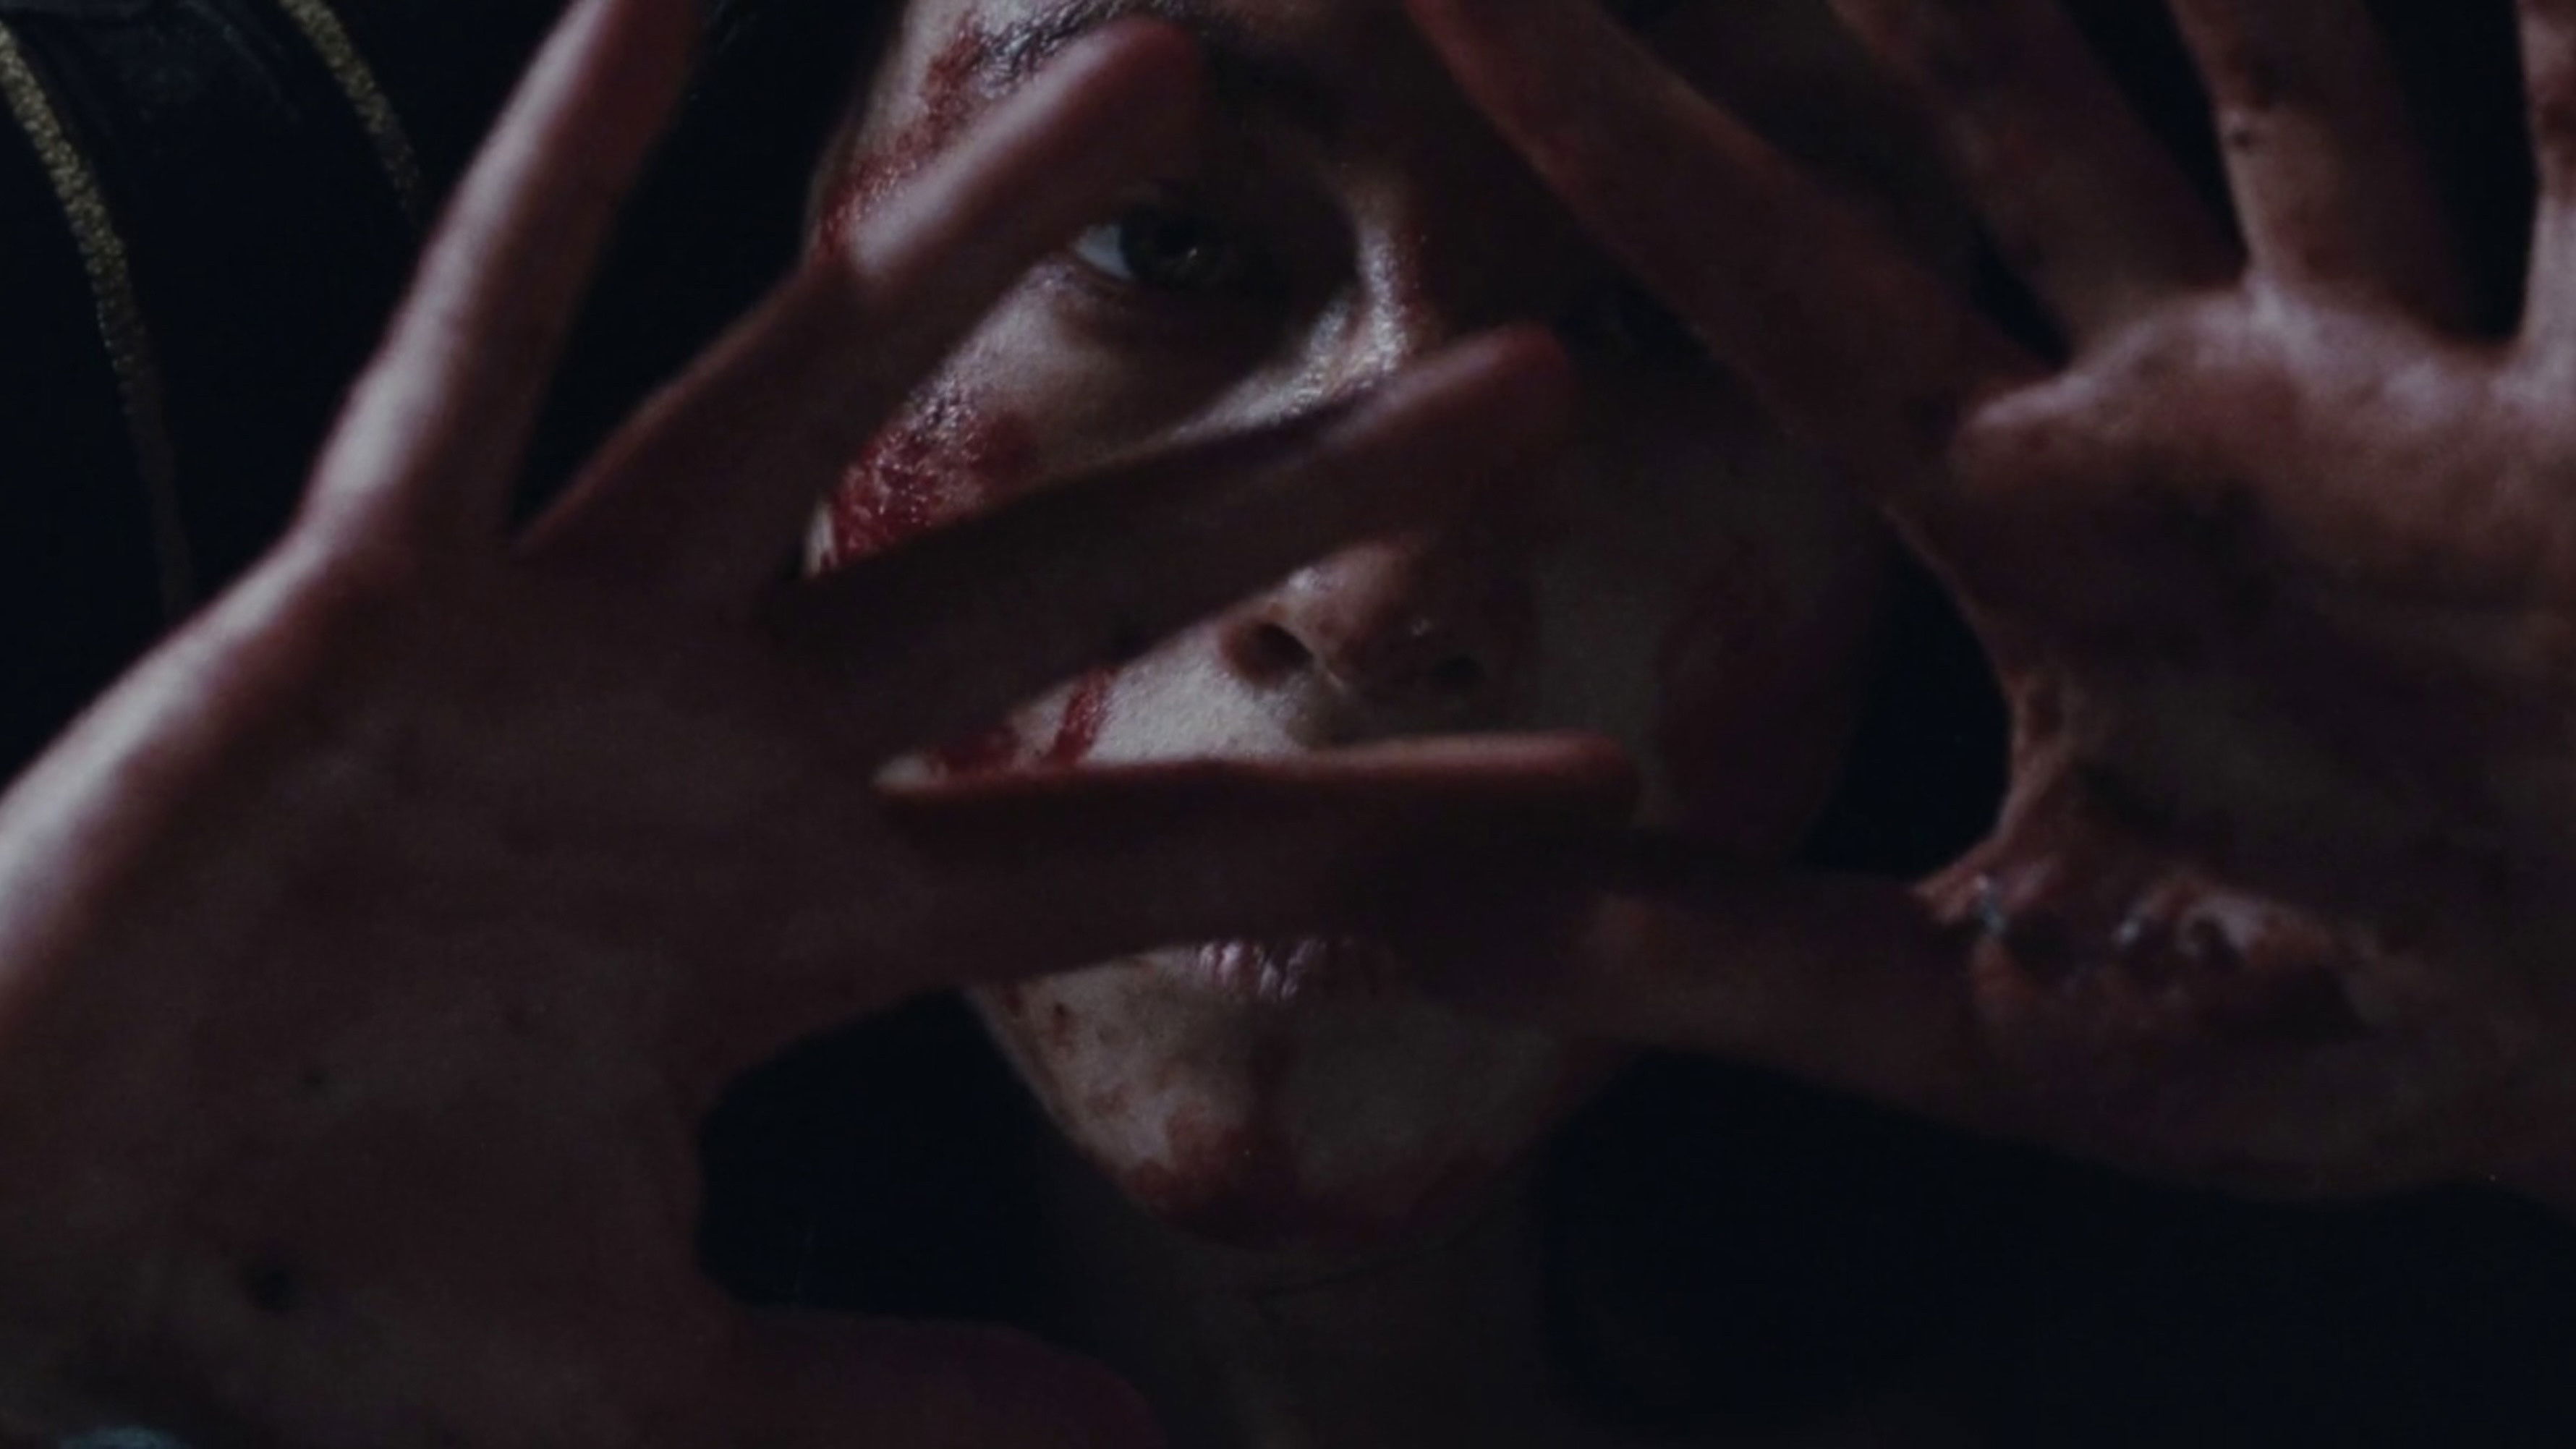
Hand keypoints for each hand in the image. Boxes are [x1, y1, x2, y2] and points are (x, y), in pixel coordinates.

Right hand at [0, 1, 1626, 1441]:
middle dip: (1299, 481)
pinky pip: (478, 345)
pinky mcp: (361, 586)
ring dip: (973, 221)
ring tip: (1172, 65)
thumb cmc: (314, 1306)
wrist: (44, 1236)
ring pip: (811, 388)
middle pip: (1070, 575)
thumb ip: (892, 1413)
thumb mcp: (649, 1387)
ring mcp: (555, 638)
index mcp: (804, 912)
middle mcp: (722, 734)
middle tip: (1538, 379)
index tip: (1595, 778)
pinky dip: (564, 171)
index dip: (1379, 809)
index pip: (1161, 847)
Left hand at [1406, 0, 2575, 1201]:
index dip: (1619, 136)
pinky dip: (2564, 36)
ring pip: (2294, 77)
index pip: (1778, 285)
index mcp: (2042, 527)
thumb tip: (1403, 923)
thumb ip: (1714, 958)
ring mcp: (2409, 380)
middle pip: (2014, 108)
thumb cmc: (2318, 1039)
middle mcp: (2199, 407)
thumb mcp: (1991, 1016)